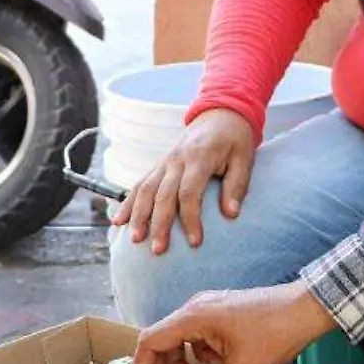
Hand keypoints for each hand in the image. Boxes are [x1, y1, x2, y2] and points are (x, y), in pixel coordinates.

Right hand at [113, 108, 257, 254]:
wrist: (220, 114)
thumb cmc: (235, 139)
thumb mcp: (244, 158)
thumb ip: (237, 186)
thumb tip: (231, 214)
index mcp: (199, 158)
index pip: (189, 192)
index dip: (190, 219)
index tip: (195, 242)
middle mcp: (176, 160)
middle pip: (162, 195)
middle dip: (158, 224)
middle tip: (158, 250)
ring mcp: (164, 162)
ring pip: (145, 190)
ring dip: (138, 216)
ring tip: (134, 240)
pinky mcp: (158, 165)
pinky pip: (139, 184)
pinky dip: (128, 203)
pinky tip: (119, 221)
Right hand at [133, 282, 338, 363]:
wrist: (309, 307)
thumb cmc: (276, 334)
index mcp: (193, 317)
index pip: (149, 341)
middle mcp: (195, 307)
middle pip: (162, 339)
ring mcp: (209, 306)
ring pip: (179, 337)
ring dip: (181, 361)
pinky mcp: (222, 309)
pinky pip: (198, 332)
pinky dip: (199, 352)